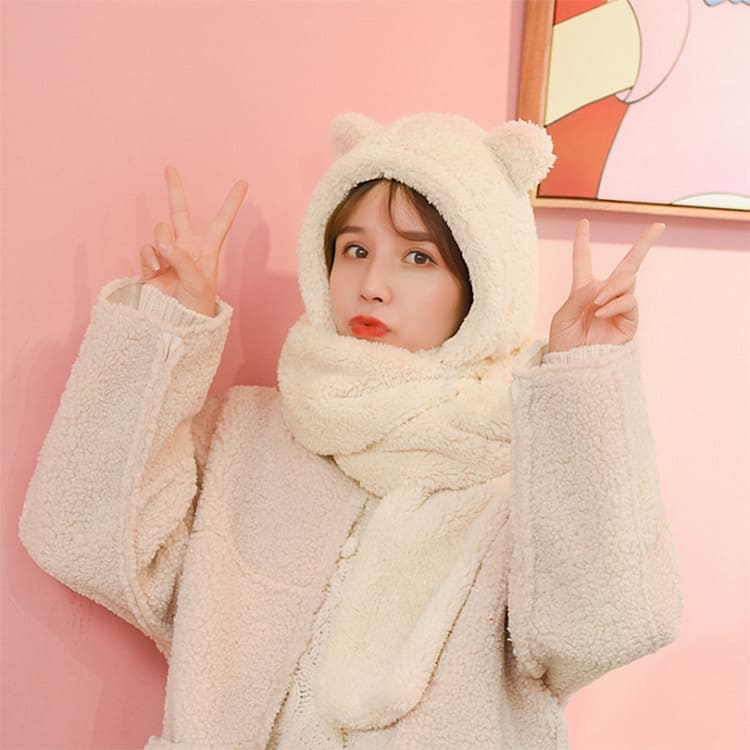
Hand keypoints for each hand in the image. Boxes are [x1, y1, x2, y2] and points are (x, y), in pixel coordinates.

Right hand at [140, 166, 247, 315]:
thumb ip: (181, 258)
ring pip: (160, 230)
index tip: (243, 182)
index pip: (222, 221)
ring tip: (168, 263)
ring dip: (162, 242)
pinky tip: (156, 271)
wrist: (177, 323)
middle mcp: (187, 247)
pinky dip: (150, 258)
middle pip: (180, 212)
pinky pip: (147, 249)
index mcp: (207, 249)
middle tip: (170, 168)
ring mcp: (167, 253)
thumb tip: (161, 241)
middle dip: (174, 190)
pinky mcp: (151, 263)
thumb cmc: (197, 305)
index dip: (231, 202)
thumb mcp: (198, 282)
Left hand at [548, 219, 664, 352]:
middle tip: (659, 226)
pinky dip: (615, 303)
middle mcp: (603, 296)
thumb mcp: (563, 317)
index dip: (582, 242)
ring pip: (627, 281)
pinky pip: (629, 301)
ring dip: (612, 287)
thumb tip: (600, 283)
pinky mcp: (629, 321)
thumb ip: (578, 297)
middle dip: (645, 243)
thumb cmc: (564, 344)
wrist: (573, 368)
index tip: (583, 222)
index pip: (583, 261)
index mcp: (582, 291)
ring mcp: (619, 307)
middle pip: (628, 265)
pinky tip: (602, 310)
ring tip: (597, 303)